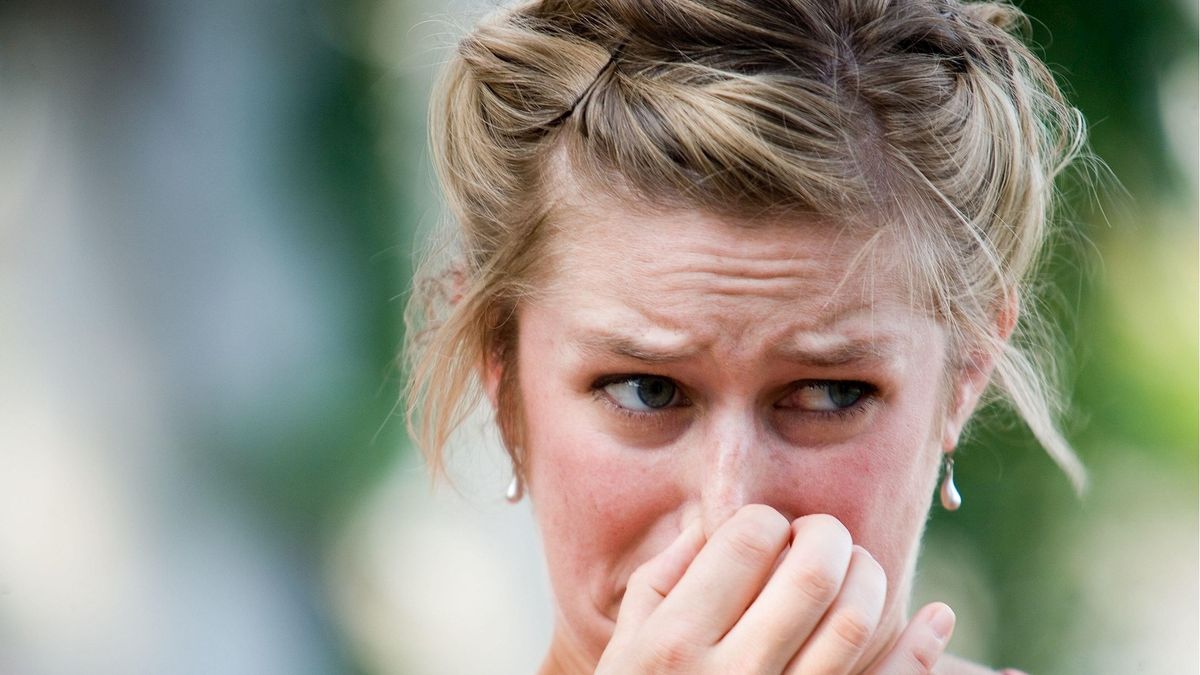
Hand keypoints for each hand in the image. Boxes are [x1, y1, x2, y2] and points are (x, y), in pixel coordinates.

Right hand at [595, 505, 955, 674]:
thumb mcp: (625, 649)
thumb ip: (662, 582)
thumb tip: (711, 523)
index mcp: (675, 643)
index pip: (747, 542)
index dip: (766, 520)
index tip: (765, 532)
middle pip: (811, 572)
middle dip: (827, 536)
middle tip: (820, 538)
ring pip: (855, 622)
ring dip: (869, 578)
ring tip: (855, 571)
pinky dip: (921, 649)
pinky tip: (936, 616)